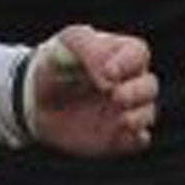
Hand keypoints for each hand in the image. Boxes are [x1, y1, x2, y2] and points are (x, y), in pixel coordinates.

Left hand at [24, 25, 156, 155]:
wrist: (35, 102)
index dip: (127, 62)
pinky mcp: (118, 136)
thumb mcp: (65, 44)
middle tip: (114, 96)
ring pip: (148, 113)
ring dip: (139, 116)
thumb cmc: (54, 65)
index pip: (138, 53)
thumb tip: (108, 74)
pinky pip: (138, 140)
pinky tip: (122, 136)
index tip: (107, 73)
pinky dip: (136, 139)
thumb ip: (88, 47)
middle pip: (149, 85)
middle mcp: (128, 83)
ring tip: (122, 120)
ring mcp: (125, 110)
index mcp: (119, 55)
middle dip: (136, 91)